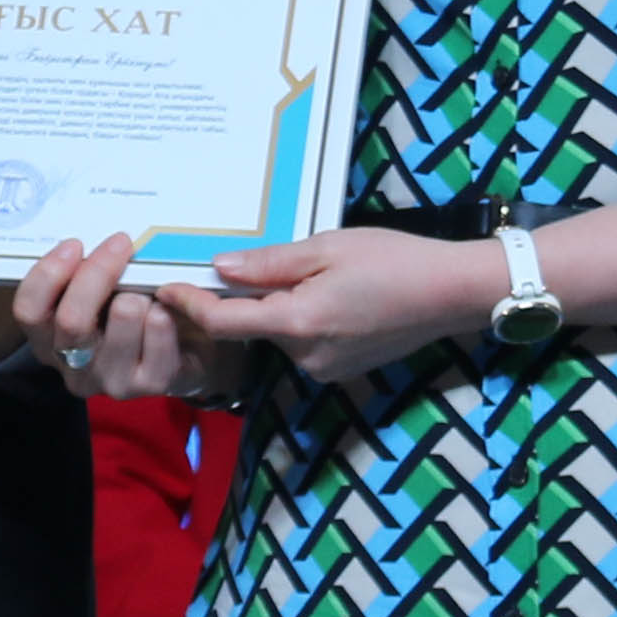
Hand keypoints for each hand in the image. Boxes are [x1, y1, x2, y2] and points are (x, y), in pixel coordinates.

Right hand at [13, 236, 235, 403]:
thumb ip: (84, 273)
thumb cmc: (129, 312)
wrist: (182, 352)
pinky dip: (166, 308)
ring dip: (139, 291)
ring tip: (147, 289)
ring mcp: (110, 381)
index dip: (48, 274)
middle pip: (72, 319)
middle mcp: (72, 368)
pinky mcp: (148, 385)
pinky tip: (166, 310)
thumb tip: (93, 239)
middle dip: (98, 272)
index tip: (74, 244)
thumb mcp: (98, 292)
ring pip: (123, 315)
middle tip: (120, 244)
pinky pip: (158, 328)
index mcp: (48, 340)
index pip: (29, 310)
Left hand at [154, 228, 503, 386]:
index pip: (223, 322)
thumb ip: (269, 264)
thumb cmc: (394, 260)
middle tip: (238, 263)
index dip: (189, 305)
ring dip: (276, 308)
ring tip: (307, 273)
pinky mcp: (339, 369)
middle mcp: (305, 355)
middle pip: (252, 327)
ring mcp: (323, 368)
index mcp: (298, 321)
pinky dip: (300, 321)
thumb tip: (219, 268)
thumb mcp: (327, 247)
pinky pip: (303, 343)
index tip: (164, 287)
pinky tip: (329, 295)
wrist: (452, 293)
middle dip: (240, 299)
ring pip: (278, 334)